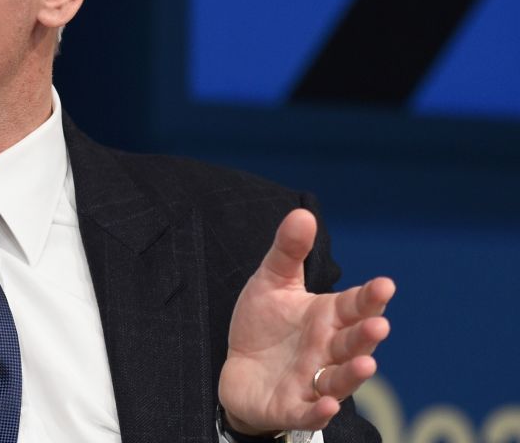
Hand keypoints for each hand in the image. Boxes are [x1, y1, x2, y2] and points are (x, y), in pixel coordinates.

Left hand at [219, 208, 394, 434]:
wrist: (240, 370)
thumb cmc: (264, 326)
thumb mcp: (271, 283)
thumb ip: (288, 252)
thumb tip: (302, 213)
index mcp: (327, 317)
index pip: (354, 305)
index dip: (370, 297)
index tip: (385, 284)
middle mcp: (327, 350)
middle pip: (352, 342)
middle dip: (366, 335)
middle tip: (378, 324)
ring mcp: (312, 380)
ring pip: (338, 378)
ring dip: (353, 373)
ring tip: (366, 363)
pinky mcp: (292, 406)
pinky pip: (308, 411)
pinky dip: (318, 410)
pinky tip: (327, 404)